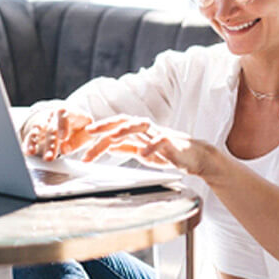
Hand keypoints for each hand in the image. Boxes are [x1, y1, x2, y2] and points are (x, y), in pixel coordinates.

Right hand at [21, 108, 97, 160]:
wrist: (70, 115)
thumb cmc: (81, 124)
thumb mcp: (87, 130)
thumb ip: (79, 140)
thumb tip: (65, 150)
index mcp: (69, 111)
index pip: (64, 114)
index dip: (63, 125)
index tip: (63, 138)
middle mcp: (54, 115)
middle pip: (51, 127)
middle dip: (50, 142)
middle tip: (50, 156)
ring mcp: (44, 121)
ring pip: (38, 130)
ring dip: (34, 142)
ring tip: (32, 152)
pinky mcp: (37, 130)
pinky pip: (30, 135)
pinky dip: (27, 143)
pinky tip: (27, 151)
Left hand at [81, 115, 215, 176]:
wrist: (195, 156)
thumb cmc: (170, 152)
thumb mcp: (143, 152)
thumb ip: (127, 149)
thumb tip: (109, 147)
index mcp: (138, 132)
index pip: (115, 128)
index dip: (99, 133)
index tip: (83, 143)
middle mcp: (146, 129)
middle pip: (123, 121)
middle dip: (105, 125)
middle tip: (89, 132)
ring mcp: (159, 134)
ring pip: (140, 126)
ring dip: (125, 130)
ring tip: (111, 138)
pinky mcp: (172, 143)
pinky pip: (160, 141)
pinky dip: (151, 147)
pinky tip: (144, 154)